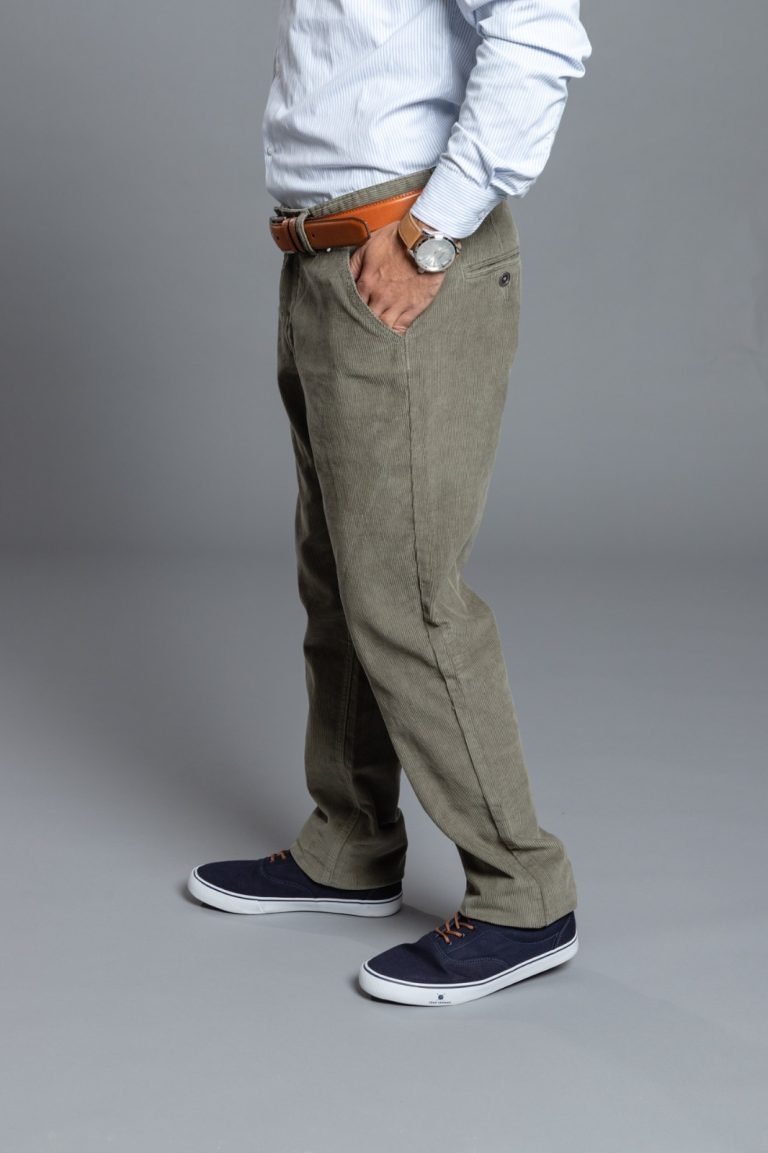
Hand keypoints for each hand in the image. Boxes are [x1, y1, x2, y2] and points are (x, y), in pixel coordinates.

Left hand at [348, 218, 446, 334]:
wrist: (425, 241)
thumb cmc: (398, 239)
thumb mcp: (368, 246)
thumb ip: (354, 264)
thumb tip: (342, 276)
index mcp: (367, 283)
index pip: (352, 305)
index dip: (348, 312)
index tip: (346, 318)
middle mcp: (380, 297)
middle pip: (365, 319)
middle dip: (360, 327)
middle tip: (354, 336)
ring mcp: (397, 304)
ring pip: (382, 326)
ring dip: (375, 334)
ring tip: (370, 341)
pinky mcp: (413, 307)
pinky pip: (401, 327)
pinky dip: (394, 335)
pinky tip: (389, 339)